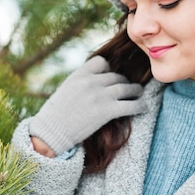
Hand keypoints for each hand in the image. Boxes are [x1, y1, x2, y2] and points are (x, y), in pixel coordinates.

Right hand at [29, 56, 146, 154]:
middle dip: (122, 82)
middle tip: (127, 88)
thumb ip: (80, 83)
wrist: (51, 132)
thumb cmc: (55, 115)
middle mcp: (91, 82)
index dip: (108, 69)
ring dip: (135, 90)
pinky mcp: (107, 111)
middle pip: (115, 76)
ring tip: (139, 93)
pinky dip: (140, 106)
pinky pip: (130, 105)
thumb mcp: (65, 90)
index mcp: (80, 75)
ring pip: (126, 88)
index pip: (101, 62)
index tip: (110, 76)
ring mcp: (100, 96)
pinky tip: (144, 107)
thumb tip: (94, 83)